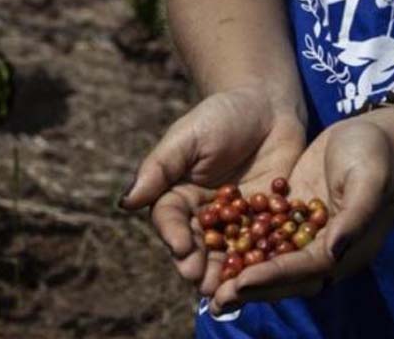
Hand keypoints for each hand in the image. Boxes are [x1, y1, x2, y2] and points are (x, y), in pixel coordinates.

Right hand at [119, 85, 305, 295]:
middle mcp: (204, 213)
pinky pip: (263, 245)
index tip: (181, 249)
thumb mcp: (188, 136)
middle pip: (197, 245)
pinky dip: (263, 261)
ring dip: (227, 273)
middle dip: (198, 265)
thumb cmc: (222, 114)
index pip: (171, 220)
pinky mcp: (267, 222)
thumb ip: (160, 168)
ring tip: (230, 289)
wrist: (267, 105)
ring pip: (228, 252)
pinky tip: (266, 274)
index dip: (174, 236)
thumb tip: (125, 202)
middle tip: (202, 282)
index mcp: (178, 194)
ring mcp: (237, 221)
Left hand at [208, 109, 393, 313]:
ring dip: (242, 275)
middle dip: (250, 287)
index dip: (273, 276)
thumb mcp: (369, 181)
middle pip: (283, 275)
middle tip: (215, 299)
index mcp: (346, 249)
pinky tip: (214, 248)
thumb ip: (354, 217)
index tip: (241, 282)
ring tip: (208, 287)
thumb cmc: (376, 155)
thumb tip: (333, 250)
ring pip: (270, 261)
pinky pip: (265, 237)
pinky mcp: (293, 215)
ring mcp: (307, 234)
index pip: (304, 269)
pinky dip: (242, 246)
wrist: (376, 134)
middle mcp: (325, 249)